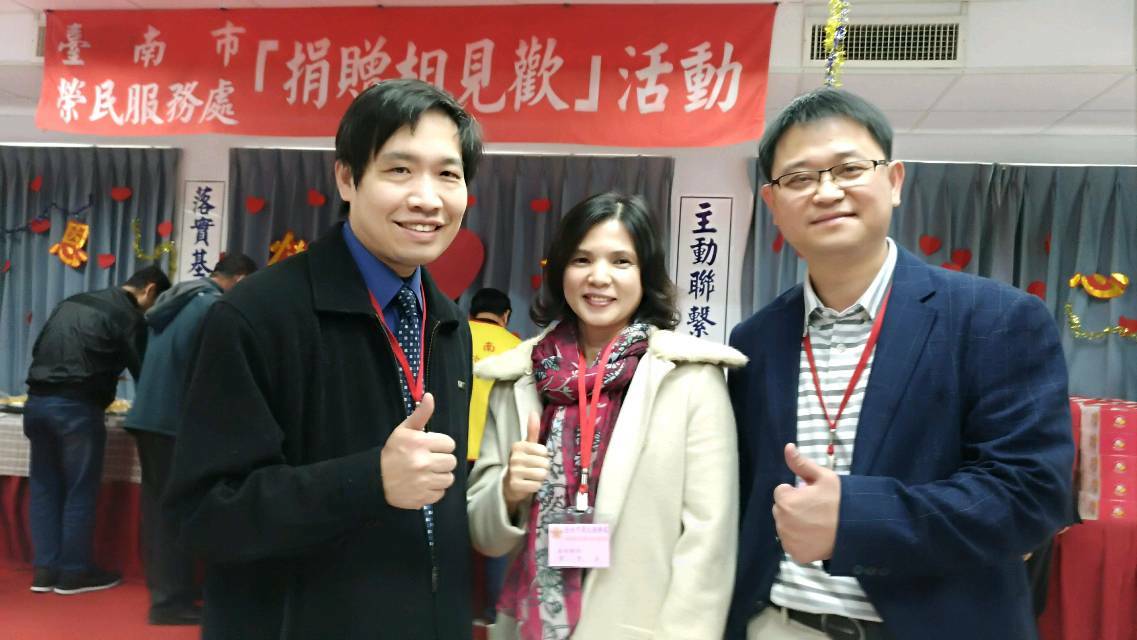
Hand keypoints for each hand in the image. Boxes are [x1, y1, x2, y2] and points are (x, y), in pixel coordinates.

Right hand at [380, 393, 456, 508]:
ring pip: (448, 479)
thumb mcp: (404, 430)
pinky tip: (424, 484)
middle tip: (430, 460)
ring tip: (428, 473)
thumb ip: (420, 414)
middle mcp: (423, 463)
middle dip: (442, 460)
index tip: (432, 448)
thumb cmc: (392, 452)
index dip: (442, 445)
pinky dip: (434, 490)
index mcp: (420, 443)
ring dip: (440, 476)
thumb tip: (429, 396)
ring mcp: (423, 482)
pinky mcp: (423, 498)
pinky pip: (441, 493)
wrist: (375, 479)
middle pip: (451, 462)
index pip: (449, 444)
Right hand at [503, 411, 548, 511]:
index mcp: (518, 446)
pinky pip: (537, 486)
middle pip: (545, 463)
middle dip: (543, 468)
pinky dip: (535, 487)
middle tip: (534, 470)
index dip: (543, 457)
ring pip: (542, 474)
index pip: (544, 451)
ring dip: (540, 478)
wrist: (509, 484)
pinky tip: (528, 485)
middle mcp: (514, 457)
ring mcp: (514, 472)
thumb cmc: (522, 462)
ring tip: (532, 477)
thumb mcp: (527, 446)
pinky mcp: (515, 485)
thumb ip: (532, 430)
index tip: (534, 459)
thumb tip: (534, 412)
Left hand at [772, 443, 840, 563]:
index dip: (797, 492)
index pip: (782, 491)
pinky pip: (792, 544)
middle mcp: (782, 522)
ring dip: (795, 524)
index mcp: (785, 501)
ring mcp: (788, 540)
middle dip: (793, 507)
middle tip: (816, 510)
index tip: (812, 495)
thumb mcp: (823, 477)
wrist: (858, 529)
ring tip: (817, 523)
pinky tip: (816, 536)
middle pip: (781, 510)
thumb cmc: (841, 500)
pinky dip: (800, 541)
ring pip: (786, 527)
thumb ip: (801, 463)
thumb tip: (787, 447)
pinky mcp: (796, 554)